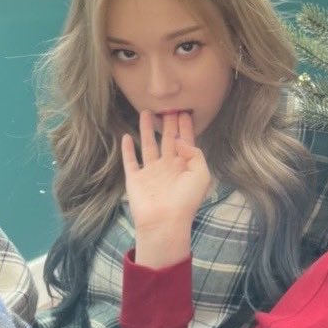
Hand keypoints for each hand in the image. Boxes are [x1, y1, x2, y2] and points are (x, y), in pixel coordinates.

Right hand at [121, 110, 211, 267]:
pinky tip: (126, 136)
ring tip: (147, 112)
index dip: (186, 127)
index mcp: (185, 167)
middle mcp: (168, 167)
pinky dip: (127, 149)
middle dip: (168, 124)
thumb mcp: (201, 174)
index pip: (186, 142)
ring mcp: (151, 172)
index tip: (185, 110)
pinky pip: (130, 161)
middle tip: (168, 106)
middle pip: (168, 140)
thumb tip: (180, 139)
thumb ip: (195, 153)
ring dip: (147, 129)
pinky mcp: (135, 179)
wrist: (165, 221)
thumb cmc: (186, 200)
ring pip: (149, 145)